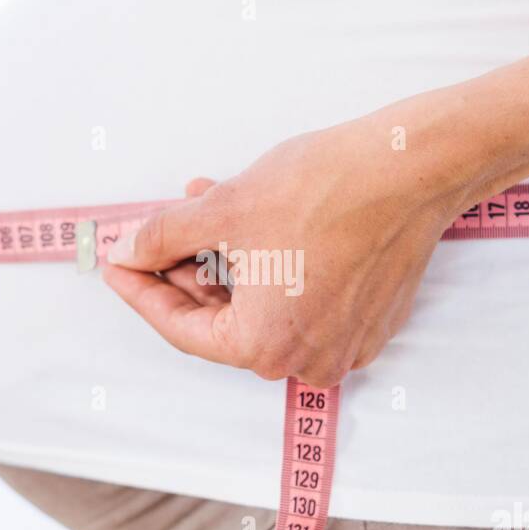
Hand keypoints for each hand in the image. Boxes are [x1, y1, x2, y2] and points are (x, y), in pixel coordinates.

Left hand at [100, 98, 495, 387]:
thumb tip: (129, 251)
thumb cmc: (326, 191)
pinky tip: (255, 224)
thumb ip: (161, 238)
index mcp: (265, 348)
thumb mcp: (222, 211)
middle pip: (224, 320)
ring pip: (263, 307)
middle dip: (187, 271)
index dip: (140, 292)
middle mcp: (307, 360)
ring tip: (207, 211)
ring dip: (228, 264)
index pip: (181, 329)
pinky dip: (272, 269)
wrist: (410, 169)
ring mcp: (345, 344)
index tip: (117, 267)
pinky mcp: (370, 319)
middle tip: (160, 234)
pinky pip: (303, 301)